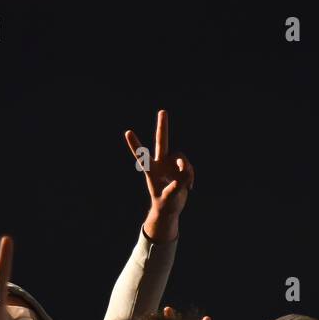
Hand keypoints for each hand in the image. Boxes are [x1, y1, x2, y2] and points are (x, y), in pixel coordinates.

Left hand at [125, 110, 193, 241]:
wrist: (170, 208)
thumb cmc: (165, 204)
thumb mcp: (169, 198)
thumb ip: (176, 186)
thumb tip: (185, 172)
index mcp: (151, 170)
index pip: (142, 156)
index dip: (136, 145)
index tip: (128, 132)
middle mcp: (161, 163)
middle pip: (161, 142)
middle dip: (162, 126)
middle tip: (162, 111)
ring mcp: (171, 164)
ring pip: (182, 159)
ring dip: (186, 170)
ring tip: (186, 184)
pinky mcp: (180, 168)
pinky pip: (189, 167)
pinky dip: (191, 176)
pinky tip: (189, 187)